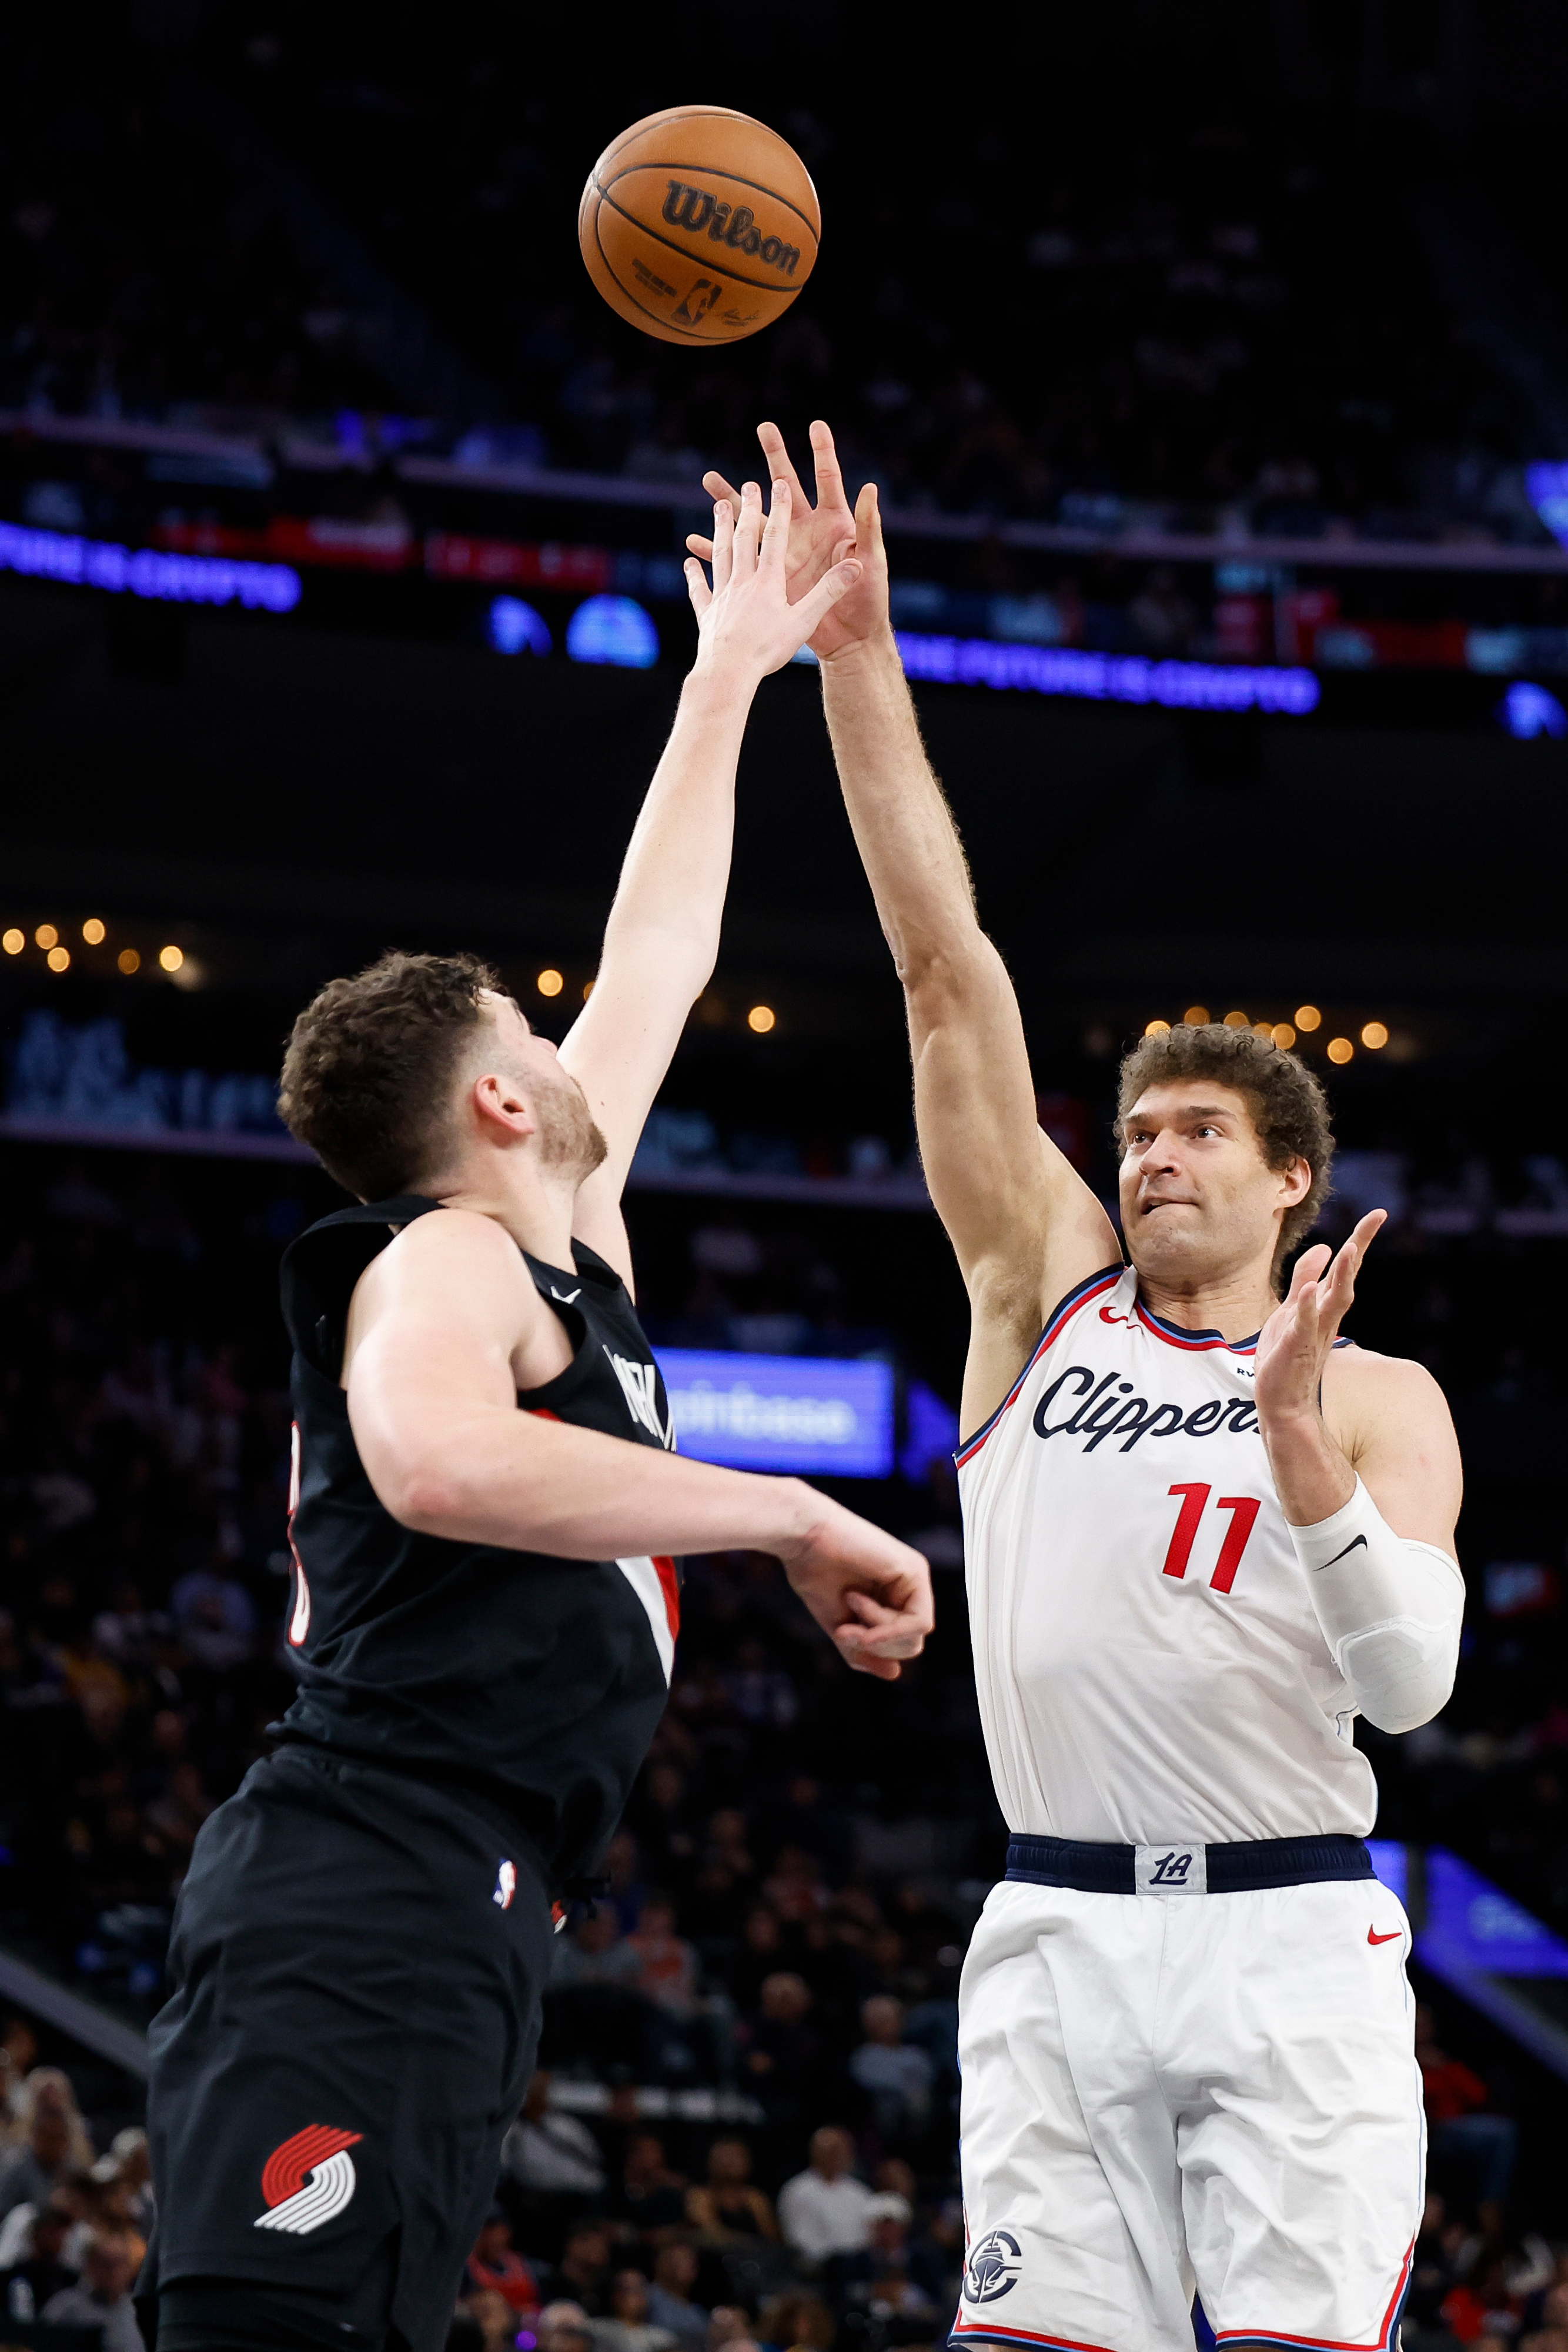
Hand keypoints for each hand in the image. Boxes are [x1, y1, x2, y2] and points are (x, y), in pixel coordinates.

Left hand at [684, 474, 860, 680]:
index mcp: (768, 581)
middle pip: (745, 538)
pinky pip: (701, 589)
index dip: (779, 509)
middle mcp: (743, 582)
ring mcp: (722, 596)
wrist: (729, 672)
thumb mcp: (805, 621)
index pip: (776, 537)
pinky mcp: (708, 614)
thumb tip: (855, 566)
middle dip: (749, 509)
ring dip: (721, 529)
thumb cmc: (768, 649)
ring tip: (719, 507)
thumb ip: (829, 592)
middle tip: (750, 486)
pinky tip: (689, 563)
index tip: (779, 485)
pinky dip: (695, 574)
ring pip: (721, 554)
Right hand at [688, 420, 890, 661]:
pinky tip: (695, 540)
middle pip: (786, 488)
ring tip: (709, 479)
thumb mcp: (871, 560)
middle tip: (763, 427)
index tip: (815, 424)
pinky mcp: (771, 576)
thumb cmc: (869, 598)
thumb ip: (869, 525)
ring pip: (754, 518)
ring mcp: (786, 551)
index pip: (827, 479)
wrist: (851, 637)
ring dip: (732, 501)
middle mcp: (806, 531)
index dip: (822, 451)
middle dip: (774, 457)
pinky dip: (717, 552)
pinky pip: (738, 560)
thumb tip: (869, 486)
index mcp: (833, 522)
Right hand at [777, 1492, 933, 1679]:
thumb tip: (895, 1674)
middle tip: (844, 1627)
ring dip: (878, 1633)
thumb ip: (865, 1649)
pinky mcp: (915, 1570)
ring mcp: (914, 1578)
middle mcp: (909, 1588)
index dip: (872, 1651)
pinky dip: (888, 1628)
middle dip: (876, 1646)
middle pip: (911, 1645)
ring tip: (850, 1603)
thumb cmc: (815, 1574)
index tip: (840, 1633)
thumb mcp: (841, 1624)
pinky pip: (918, 1622)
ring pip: (916, 1637)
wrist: (802, 1536)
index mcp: (892, 1599)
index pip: (899, 1646)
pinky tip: (857, 1604)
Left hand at [1254, 1211, 1385, 1431]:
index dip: (1361, 1240)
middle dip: (1359, 1247)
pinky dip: (1309, 1308)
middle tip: (1375, 1219)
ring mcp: (1313, 1333)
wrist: (1280, 1401)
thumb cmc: (1285, 1356)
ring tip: (1350, 1249)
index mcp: (1325, 1307)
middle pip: (1348, 1278)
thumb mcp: (1292, 1309)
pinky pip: (1305, 1326)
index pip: (1346, 1269)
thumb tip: (1326, 1247)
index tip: (1378, 1214)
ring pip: (1333, 1301)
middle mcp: (1325, 1318)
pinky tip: (1311, 1290)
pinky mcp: (1296, 1349)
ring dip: (1341, 1275)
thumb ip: (1305, 1279)